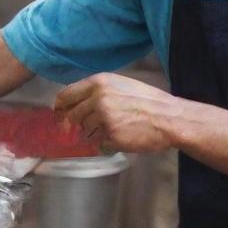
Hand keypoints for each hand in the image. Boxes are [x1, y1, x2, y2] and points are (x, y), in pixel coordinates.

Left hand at [54, 73, 180, 154]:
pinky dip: (108, 144)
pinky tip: (123, 138)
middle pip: (73, 116)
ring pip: (86, 132)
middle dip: (78, 124)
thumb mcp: (121, 85)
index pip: (66, 95)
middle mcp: (98, 99)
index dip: (60, 107)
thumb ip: (97, 91)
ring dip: (96, 134)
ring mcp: (103, 119)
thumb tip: (76, 103)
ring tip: (117, 129)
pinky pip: (99, 144)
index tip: (59, 115)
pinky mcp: (110, 136)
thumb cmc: (148, 101)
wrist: (168, 118)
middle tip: (90, 127)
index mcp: (99, 83)